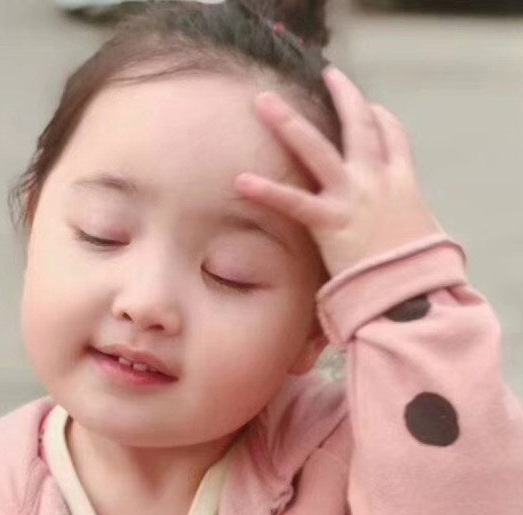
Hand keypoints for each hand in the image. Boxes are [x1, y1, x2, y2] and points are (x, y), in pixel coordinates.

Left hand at [234, 66, 442, 277]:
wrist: (414, 293)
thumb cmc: (418, 274)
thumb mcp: (420, 238)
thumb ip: (404, 225)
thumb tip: (398, 232)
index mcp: (403, 184)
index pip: (395, 139)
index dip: (382, 118)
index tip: (372, 106)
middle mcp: (378, 181)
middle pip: (361, 127)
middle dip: (345, 96)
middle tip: (330, 74)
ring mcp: (353, 197)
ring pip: (318, 149)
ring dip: (289, 123)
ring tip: (264, 102)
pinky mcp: (331, 221)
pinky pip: (293, 202)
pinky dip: (266, 191)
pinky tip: (240, 180)